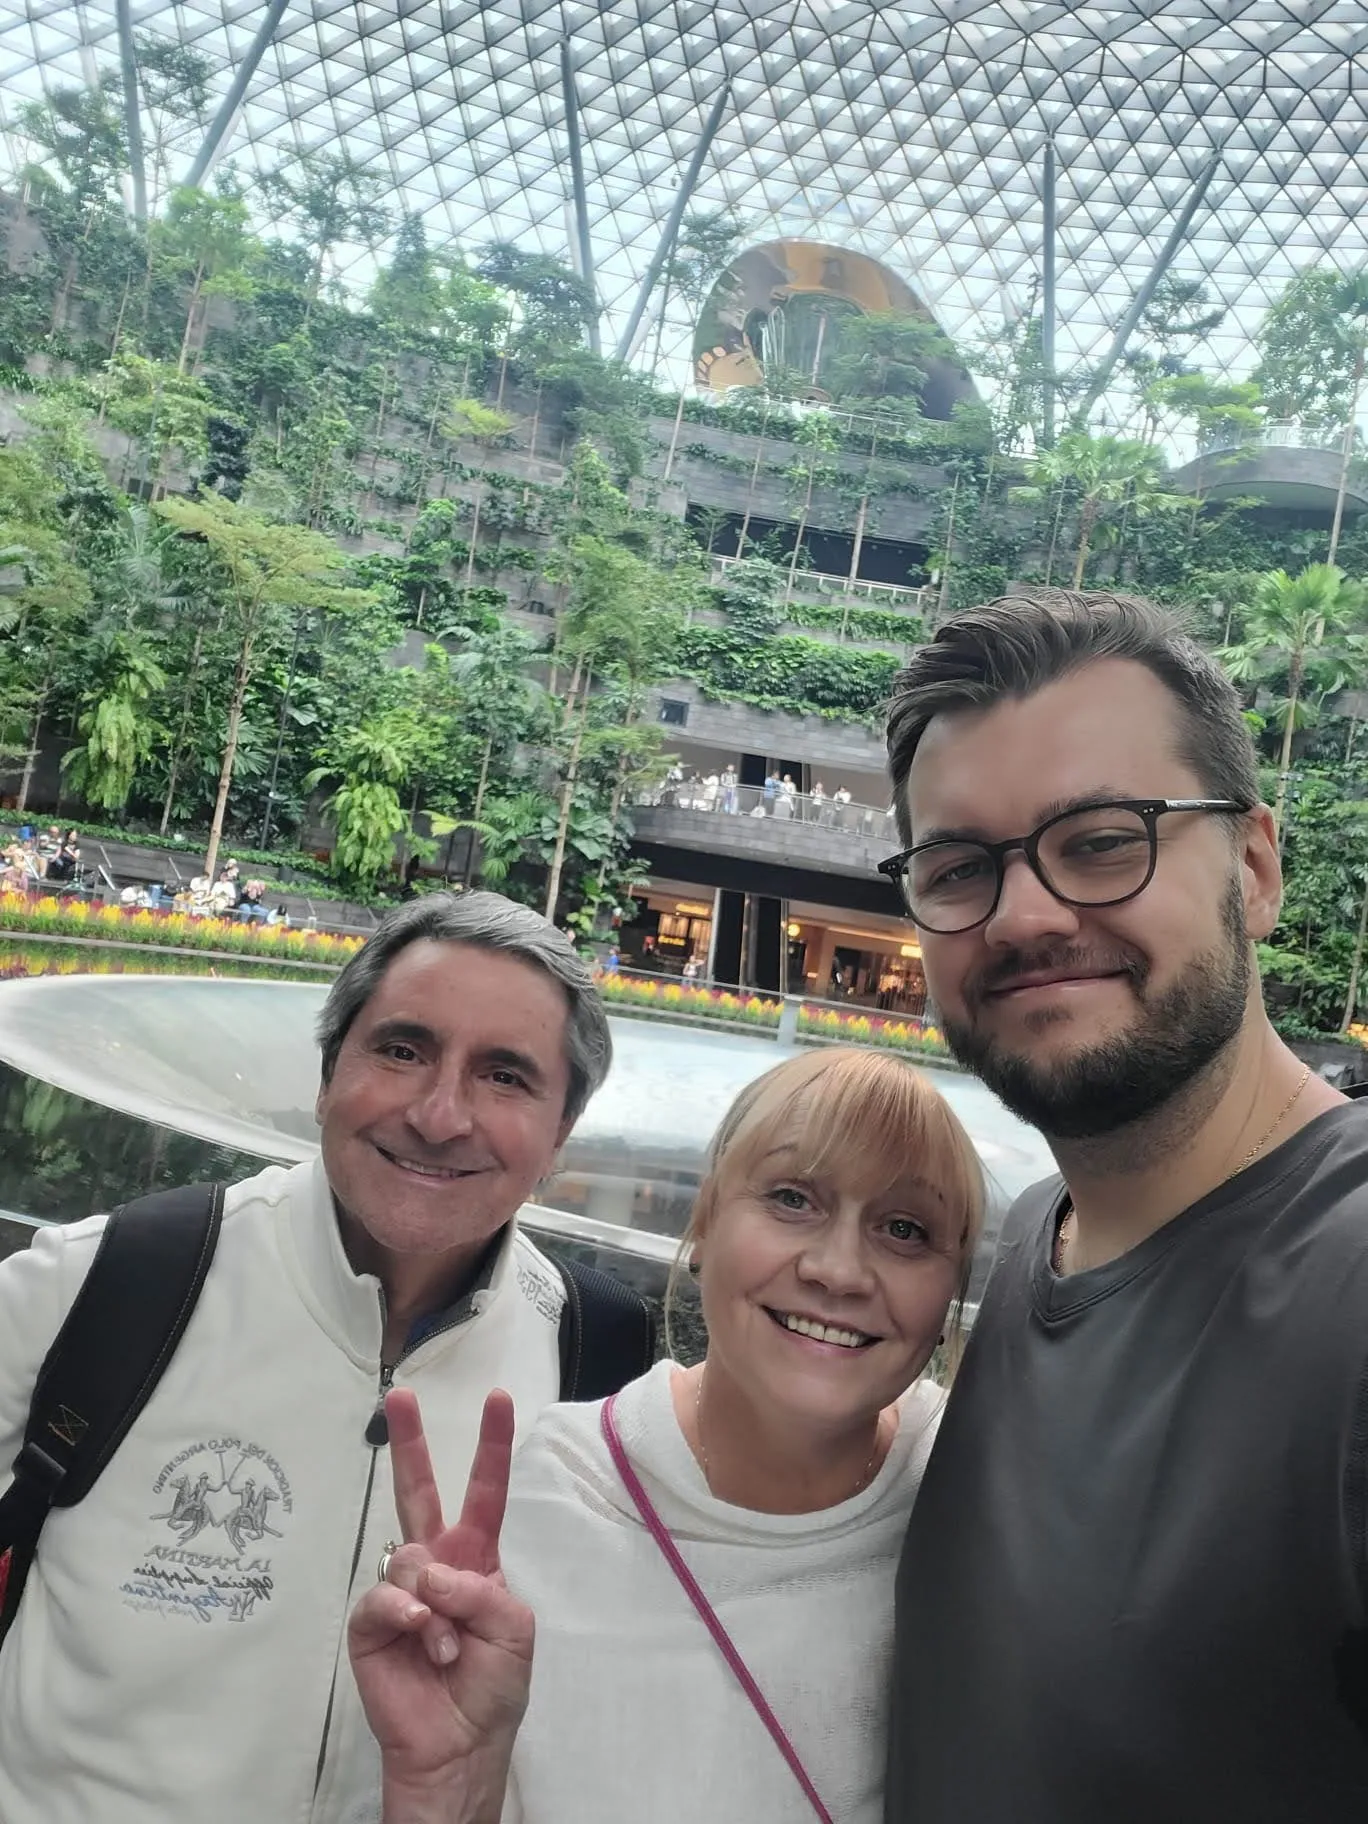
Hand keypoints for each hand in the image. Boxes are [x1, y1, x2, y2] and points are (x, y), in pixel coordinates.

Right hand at [348, 1390, 533, 1819]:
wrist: (460, 1744)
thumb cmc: (493, 1686)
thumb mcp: (514, 1629)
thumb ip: (481, 1589)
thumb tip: (432, 1574)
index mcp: (476, 1558)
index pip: (484, 1492)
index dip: (491, 1446)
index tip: (498, 1398)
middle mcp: (437, 1564)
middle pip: (418, 1493)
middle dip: (409, 1444)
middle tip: (399, 1396)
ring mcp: (401, 1591)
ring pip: (408, 1556)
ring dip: (435, 1604)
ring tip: (448, 1647)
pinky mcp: (371, 1624)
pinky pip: (382, 1596)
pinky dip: (404, 1613)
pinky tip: (420, 1634)